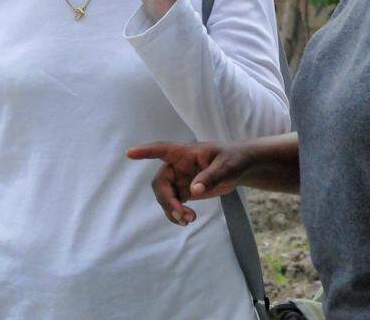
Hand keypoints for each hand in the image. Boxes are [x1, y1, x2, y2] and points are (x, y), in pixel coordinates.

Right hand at [125, 141, 249, 224]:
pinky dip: (176, 214)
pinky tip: (186, 220)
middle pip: (161, 182)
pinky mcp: (183, 191)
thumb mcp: (227, 166)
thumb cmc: (233, 159)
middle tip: (181, 214)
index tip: (129, 153)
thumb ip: (211, 176)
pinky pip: (172, 204)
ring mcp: (179, 179)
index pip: (162, 149)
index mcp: (186, 152)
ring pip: (164, 196)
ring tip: (188, 220)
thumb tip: (194, 190)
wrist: (240, 168)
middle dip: (167, 200)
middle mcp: (178, 165)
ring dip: (171, 210)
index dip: (146, 151)